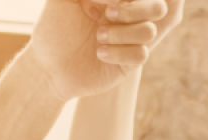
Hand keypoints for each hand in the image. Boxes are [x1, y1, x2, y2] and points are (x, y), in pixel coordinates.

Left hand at [26, 0, 183, 99]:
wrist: (47, 65)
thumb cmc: (53, 27)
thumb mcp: (64, 0)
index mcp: (116, 0)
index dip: (130, 1)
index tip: (103, 4)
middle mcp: (128, 17)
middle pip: (159, 7)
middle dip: (134, 10)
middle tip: (108, 14)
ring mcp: (130, 40)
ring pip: (150, 31)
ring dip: (123, 33)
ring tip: (99, 37)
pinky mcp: (129, 63)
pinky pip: (141, 54)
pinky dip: (120, 53)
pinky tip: (101, 54)